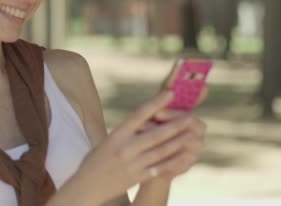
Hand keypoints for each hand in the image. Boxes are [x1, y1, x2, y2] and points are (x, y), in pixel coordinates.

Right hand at [69, 92, 193, 204]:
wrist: (87, 185)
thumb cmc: (97, 159)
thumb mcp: (108, 140)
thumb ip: (126, 131)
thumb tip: (146, 120)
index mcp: (116, 135)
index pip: (139, 115)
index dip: (156, 103)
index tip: (170, 94)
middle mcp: (125, 148)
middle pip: (155, 134)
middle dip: (175, 125)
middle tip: (191, 117)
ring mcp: (133, 164)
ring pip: (161, 151)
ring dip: (179, 142)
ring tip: (193, 135)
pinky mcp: (137, 177)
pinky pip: (160, 168)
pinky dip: (175, 161)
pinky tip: (186, 156)